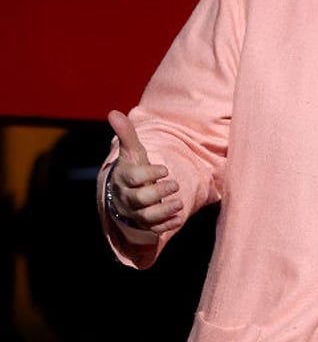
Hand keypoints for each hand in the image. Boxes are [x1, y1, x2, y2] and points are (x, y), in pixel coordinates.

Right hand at [106, 110, 182, 233]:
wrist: (125, 194)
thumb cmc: (132, 168)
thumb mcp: (131, 151)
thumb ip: (126, 133)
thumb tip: (113, 112)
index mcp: (125, 178)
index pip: (133, 178)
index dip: (149, 174)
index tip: (164, 169)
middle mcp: (128, 197)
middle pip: (140, 199)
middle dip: (158, 192)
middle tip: (175, 184)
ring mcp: (136, 213)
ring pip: (147, 217)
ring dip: (164, 211)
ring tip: (179, 202)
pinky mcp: (144, 225)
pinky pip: (154, 229)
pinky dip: (166, 225)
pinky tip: (177, 218)